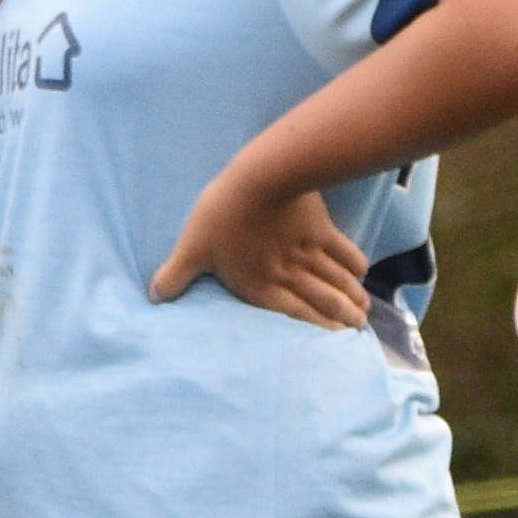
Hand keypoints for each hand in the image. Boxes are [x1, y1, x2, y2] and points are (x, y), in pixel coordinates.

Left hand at [150, 172, 371, 327]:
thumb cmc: (222, 215)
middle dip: (342, 316)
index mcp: (259, 285)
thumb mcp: (192, 248)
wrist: (261, 179)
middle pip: (322, 300)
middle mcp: (288, 274)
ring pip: (336, 280)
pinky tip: (361, 271)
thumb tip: (154, 297)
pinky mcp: (321, 228)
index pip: (292, 313)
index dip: (316, 327)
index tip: (333, 337)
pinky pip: (343, 250)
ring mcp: (308, 252)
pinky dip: (355, 263)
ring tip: (363, 310)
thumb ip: (176, 275)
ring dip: (352, 296)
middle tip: (357, 327)